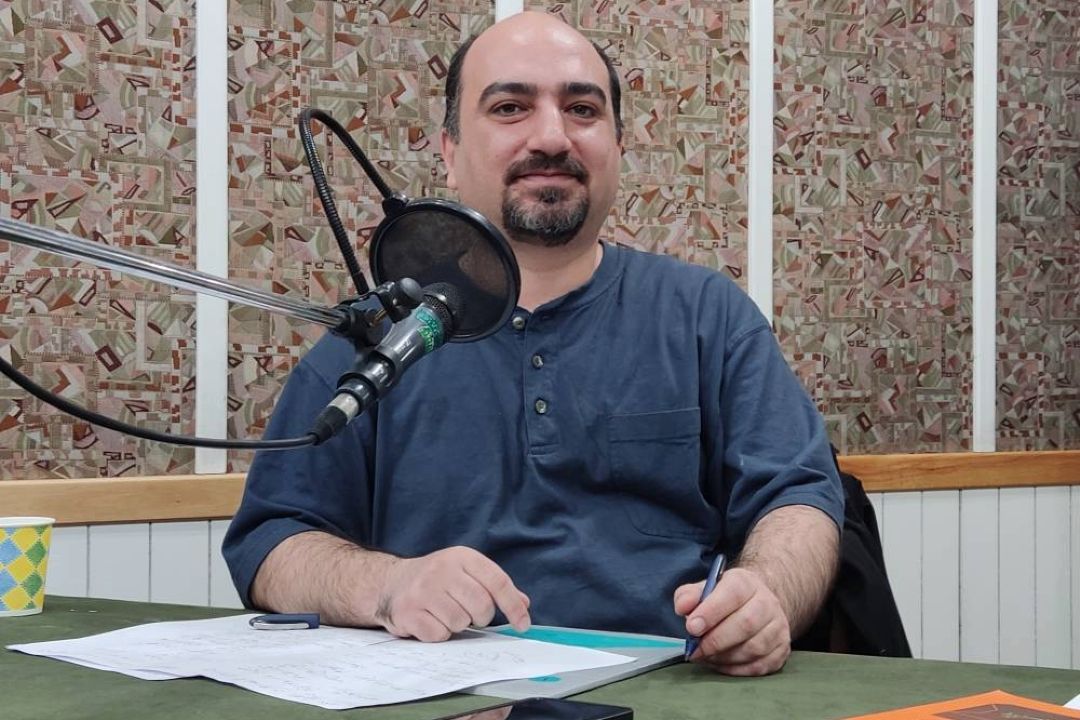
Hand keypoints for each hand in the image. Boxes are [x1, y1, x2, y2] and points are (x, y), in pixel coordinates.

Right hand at [379, 546, 530, 641]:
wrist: (391, 583)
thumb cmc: (436, 580)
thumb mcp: (466, 573)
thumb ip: (494, 587)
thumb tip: (524, 604)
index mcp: (462, 557)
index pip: (498, 581)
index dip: (513, 606)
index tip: (522, 624)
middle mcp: (442, 570)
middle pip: (481, 605)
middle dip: (480, 617)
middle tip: (469, 614)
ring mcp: (423, 590)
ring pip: (460, 622)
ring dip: (457, 625)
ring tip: (445, 614)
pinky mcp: (408, 612)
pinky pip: (439, 635)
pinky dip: (439, 634)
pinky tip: (431, 621)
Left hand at [673, 567, 790, 675]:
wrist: (755, 604)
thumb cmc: (724, 600)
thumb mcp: (704, 590)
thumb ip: (688, 596)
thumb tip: (683, 608)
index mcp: (746, 583)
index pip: (732, 594)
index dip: (711, 612)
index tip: (692, 627)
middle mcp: (768, 602)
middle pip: (746, 624)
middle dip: (716, 640)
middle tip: (695, 649)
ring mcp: (778, 627)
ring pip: (754, 648)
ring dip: (725, 657)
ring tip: (706, 656)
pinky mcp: (782, 649)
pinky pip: (760, 665)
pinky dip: (737, 669)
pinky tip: (721, 664)